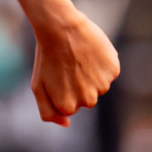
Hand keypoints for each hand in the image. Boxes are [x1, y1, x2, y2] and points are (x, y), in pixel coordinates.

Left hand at [30, 6, 119, 127]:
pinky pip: (109, 72)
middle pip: (86, 98)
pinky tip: (90, 52)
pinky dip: (102, 63)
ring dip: (91, 74)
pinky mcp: (113, 70)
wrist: (61, 27)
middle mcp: (88, 101)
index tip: (57, 75)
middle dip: (78, 84)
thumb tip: (66, 124)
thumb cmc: (46, 56)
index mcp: (68, 106)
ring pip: (99, 85)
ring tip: (78, 57)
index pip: (70, 106)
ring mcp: (102, 86)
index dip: (63, 89)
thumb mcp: (38, 86)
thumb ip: (48, 111)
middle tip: (68, 66)